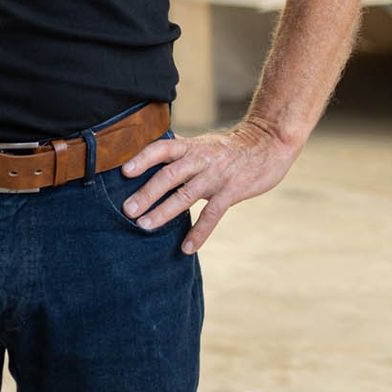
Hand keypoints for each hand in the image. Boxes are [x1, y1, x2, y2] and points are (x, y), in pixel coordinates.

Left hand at [118, 119, 300, 254]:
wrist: (268, 145)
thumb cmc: (228, 147)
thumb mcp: (202, 143)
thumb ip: (179, 152)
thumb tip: (149, 154)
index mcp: (190, 147)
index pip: (162, 148)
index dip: (143, 158)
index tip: (124, 172)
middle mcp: (200, 159)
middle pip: (169, 175)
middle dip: (147, 193)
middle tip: (128, 210)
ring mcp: (216, 176)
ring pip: (186, 195)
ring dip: (164, 212)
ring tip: (145, 226)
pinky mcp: (232, 192)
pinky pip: (212, 215)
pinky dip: (199, 232)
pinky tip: (186, 248)